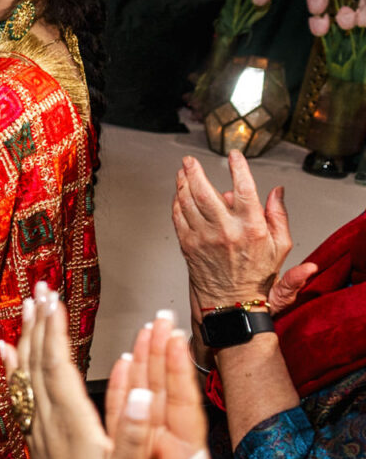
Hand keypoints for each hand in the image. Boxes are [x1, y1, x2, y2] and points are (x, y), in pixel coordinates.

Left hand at [0, 284, 152, 458]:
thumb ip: (136, 432)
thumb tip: (144, 392)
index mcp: (72, 421)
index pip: (57, 364)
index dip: (55, 330)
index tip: (53, 299)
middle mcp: (48, 418)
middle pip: (37, 360)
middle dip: (39, 321)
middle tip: (40, 287)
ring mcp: (38, 426)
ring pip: (26, 372)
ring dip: (28, 336)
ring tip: (28, 306)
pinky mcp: (35, 434)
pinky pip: (19, 391)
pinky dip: (13, 365)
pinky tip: (7, 351)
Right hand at [119, 319, 245, 458]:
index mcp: (180, 452)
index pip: (181, 403)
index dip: (177, 371)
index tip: (175, 339)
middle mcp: (166, 442)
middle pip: (164, 389)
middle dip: (163, 352)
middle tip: (161, 317)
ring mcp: (149, 444)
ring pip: (146, 394)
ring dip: (146, 360)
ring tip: (144, 329)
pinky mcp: (132, 450)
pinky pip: (125, 411)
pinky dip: (123, 386)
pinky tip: (120, 366)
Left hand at [173, 151, 294, 309]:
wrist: (231, 302)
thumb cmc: (257, 275)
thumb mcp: (280, 246)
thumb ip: (278, 215)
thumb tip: (276, 191)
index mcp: (251, 228)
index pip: (245, 189)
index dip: (238, 168)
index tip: (233, 156)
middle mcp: (225, 231)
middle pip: (206, 192)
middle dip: (195, 172)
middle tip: (190, 160)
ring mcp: (203, 238)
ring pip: (188, 203)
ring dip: (182, 184)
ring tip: (182, 172)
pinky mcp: (188, 245)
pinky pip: (178, 218)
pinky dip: (176, 203)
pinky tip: (178, 194)